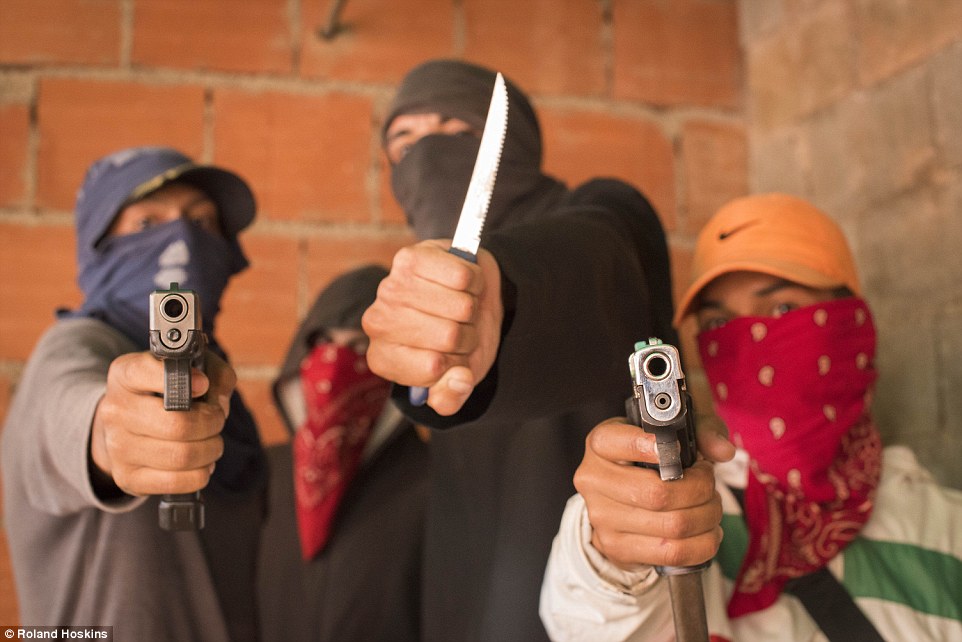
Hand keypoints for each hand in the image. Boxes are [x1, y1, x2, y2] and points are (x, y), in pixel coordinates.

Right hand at [90, 351, 233, 495]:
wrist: (127, 428)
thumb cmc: (168, 393)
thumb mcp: (191, 369)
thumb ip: (215, 374)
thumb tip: (218, 403)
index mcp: (125, 376)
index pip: (144, 372)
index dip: (182, 380)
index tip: (203, 384)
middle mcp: (116, 411)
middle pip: (178, 425)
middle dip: (212, 423)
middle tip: (217, 419)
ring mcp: (118, 448)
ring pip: (182, 456)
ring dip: (211, 449)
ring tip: (212, 441)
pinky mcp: (128, 478)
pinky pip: (177, 482)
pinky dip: (201, 473)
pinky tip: (201, 463)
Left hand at [362, 240, 503, 415]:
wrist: (469, 298)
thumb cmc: (458, 342)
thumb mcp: (457, 379)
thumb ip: (452, 396)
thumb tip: (458, 380)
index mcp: (383, 360)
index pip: (433, 367)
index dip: (456, 363)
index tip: (451, 356)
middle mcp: (378, 323)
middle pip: (449, 335)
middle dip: (467, 334)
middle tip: (459, 328)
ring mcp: (391, 286)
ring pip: (460, 306)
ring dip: (471, 308)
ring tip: (460, 307)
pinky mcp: (410, 257)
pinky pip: (462, 277)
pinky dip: (473, 282)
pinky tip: (460, 284)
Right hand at [573, 418, 723, 570]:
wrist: (624, 499)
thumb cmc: (652, 458)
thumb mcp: (674, 431)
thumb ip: (702, 430)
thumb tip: (722, 450)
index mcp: (601, 445)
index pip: (618, 443)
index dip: (647, 446)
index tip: (676, 448)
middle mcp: (594, 480)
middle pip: (658, 493)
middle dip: (699, 490)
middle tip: (709, 484)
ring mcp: (602, 518)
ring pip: (672, 525)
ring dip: (707, 517)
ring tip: (711, 506)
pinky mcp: (617, 548)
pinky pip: (673, 553)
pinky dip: (703, 544)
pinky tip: (707, 531)